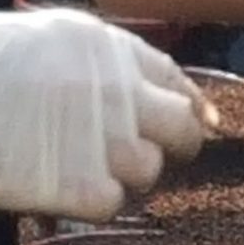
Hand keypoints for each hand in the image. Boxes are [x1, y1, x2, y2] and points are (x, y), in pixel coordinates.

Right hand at [0, 9, 212, 220]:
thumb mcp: (47, 40)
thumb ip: (101, 63)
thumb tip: (152, 94)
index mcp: (108, 47)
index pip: (175, 79)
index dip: (188, 106)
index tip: (196, 123)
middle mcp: (119, 90)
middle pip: (183, 128)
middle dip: (174, 145)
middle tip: (147, 157)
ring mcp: (106, 139)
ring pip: (150, 169)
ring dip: (124, 177)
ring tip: (77, 169)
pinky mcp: (83, 183)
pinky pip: (113, 202)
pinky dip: (90, 203)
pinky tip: (56, 188)